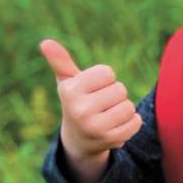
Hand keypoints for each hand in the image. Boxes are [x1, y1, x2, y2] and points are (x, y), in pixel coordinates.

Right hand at [39, 39, 141, 163]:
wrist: (78, 140)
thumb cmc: (76, 101)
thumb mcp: (67, 82)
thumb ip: (60, 61)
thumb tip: (45, 42)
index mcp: (70, 91)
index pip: (107, 72)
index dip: (105, 78)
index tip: (94, 88)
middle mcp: (80, 110)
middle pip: (120, 89)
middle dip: (115, 94)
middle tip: (101, 104)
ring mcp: (96, 127)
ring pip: (129, 106)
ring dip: (124, 108)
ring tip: (108, 114)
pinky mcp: (111, 140)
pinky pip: (136, 121)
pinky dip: (131, 121)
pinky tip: (116, 125)